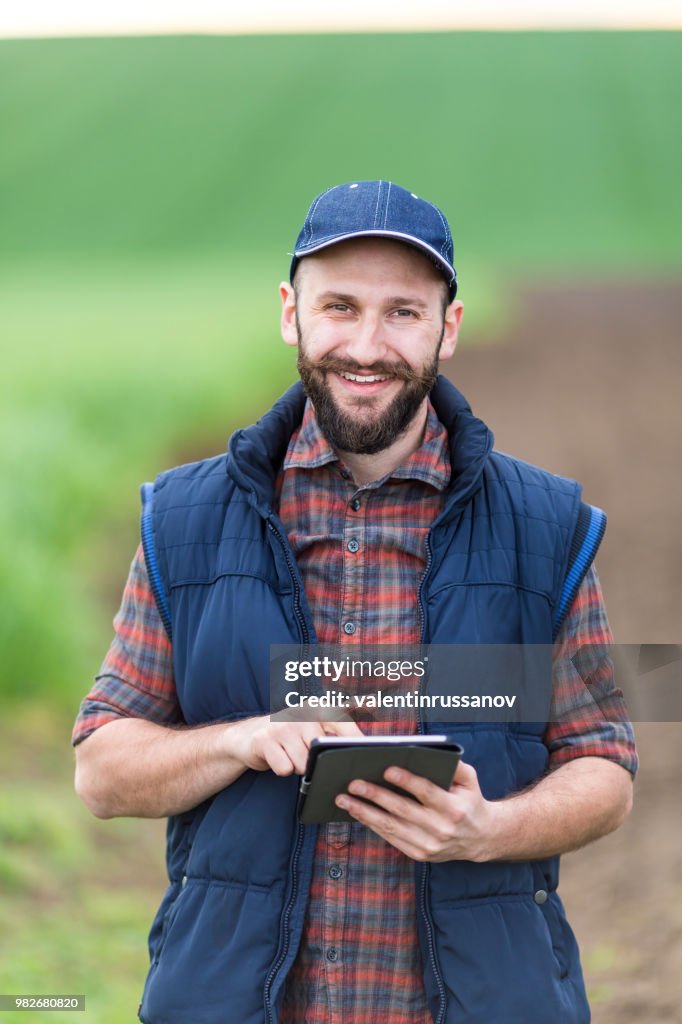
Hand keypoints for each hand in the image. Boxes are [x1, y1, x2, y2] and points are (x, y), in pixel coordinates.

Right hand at [232, 713, 362, 776]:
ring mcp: (282, 725)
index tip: (366, 757)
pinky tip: (277, 758)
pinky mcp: (265, 740)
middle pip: (322, 753)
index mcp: (318, 708)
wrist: (246, 736)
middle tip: (306, 756)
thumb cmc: (288, 737)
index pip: (345, 726)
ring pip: (303, 764)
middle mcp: (302, 712)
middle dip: (317, 763)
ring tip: (289, 755)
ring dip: (298, 767)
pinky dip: (282, 769)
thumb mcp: (311, 728)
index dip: (356, 743)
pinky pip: (285, 769)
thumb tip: (362, 754)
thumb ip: (334, 736)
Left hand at [335, 760, 497, 862]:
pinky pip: (390, 838)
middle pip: (402, 810)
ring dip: (364, 812)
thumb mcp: (469, 780)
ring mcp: (429, 845)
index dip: (406, 781)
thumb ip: (453, 765)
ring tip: (344, 799)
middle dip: (375, 796)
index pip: (426, 792)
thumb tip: (428, 752)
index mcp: (454, 808)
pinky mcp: (419, 854)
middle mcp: (441, 829)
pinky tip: (357, 812)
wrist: (480, 838)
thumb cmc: (469, 800)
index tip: (386, 769)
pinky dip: (371, 825)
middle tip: (353, 784)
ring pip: (391, 827)